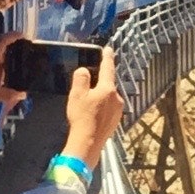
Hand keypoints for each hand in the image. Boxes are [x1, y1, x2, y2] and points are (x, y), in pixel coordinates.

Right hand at [61, 47, 123, 169]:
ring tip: (85, 107)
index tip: (109, 50)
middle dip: (98, 84)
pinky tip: (90, 116)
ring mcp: (117, 112)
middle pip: (107, 85)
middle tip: (85, 90)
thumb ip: (81, 78)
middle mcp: (116, 99)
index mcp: (108, 89)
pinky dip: (100, 110)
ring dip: (99, 98)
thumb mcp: (77, 94)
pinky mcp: (115, 122)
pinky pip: (107, 110)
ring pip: (107, 98)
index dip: (107, 57)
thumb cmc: (82, 118)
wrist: (88, 143)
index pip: (107, 68)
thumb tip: (84, 71)